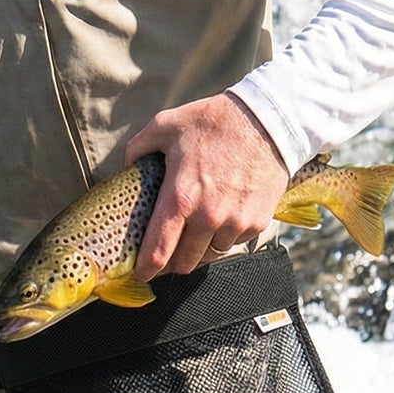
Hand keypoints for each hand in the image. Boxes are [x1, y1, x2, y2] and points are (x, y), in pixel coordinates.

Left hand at [124, 92, 289, 278]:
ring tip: (195, 230)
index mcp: (180, 198)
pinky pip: (234, 243)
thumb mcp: (164, 125)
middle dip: (172, 261)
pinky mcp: (258, 223)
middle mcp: (208, 217)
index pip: (158, 251)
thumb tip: (126, 168)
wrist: (268, 119)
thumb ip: (137, 149)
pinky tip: (221, 218)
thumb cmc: (213, 121)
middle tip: (167, 251)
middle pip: (184, 263)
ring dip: (200, 249)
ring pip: (210, 255)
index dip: (146, 268)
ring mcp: (236, 223)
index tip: (141, 273)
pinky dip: (224, 237)